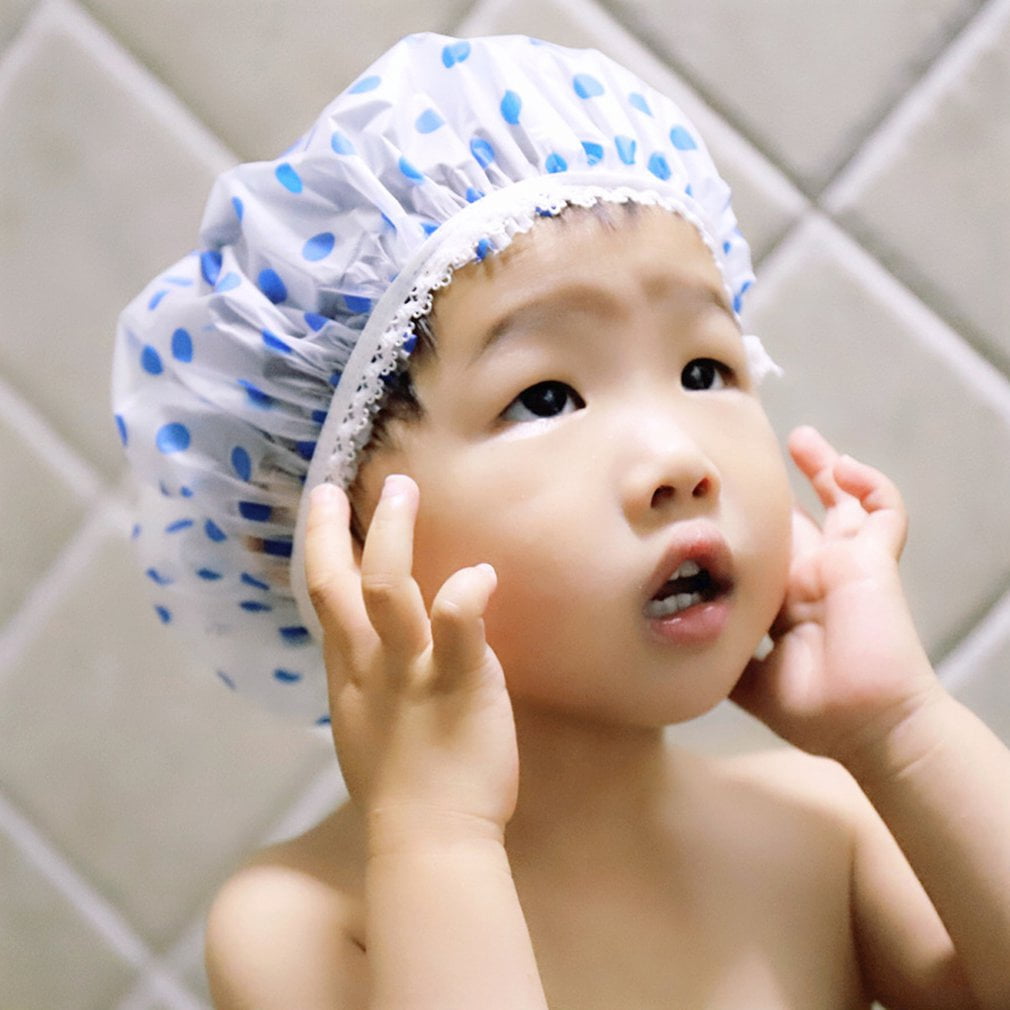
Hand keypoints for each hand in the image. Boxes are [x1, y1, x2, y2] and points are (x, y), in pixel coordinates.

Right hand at [304, 475, 518, 841]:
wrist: (428, 843)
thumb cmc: (404, 791)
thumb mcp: (367, 726)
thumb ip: (371, 678)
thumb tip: (380, 645)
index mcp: (348, 676)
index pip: (328, 600)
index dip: (322, 548)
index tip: (324, 506)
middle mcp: (369, 667)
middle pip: (337, 585)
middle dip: (332, 530)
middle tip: (340, 486)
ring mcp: (410, 672)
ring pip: (389, 590)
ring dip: (392, 534)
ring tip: (404, 491)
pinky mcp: (459, 682)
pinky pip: (457, 627)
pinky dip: (465, 594)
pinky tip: (481, 574)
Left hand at [732, 426, 941, 762]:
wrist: (866, 727)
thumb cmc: (813, 711)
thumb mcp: (746, 680)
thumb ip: (717, 653)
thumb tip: (672, 636)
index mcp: (783, 600)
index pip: (761, 550)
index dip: (741, 526)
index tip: (708, 504)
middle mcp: (811, 576)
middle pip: (795, 518)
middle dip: (776, 487)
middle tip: (746, 454)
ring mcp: (844, 565)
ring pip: (841, 502)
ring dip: (823, 468)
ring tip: (800, 439)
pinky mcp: (874, 559)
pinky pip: (885, 512)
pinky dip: (871, 485)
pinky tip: (843, 467)